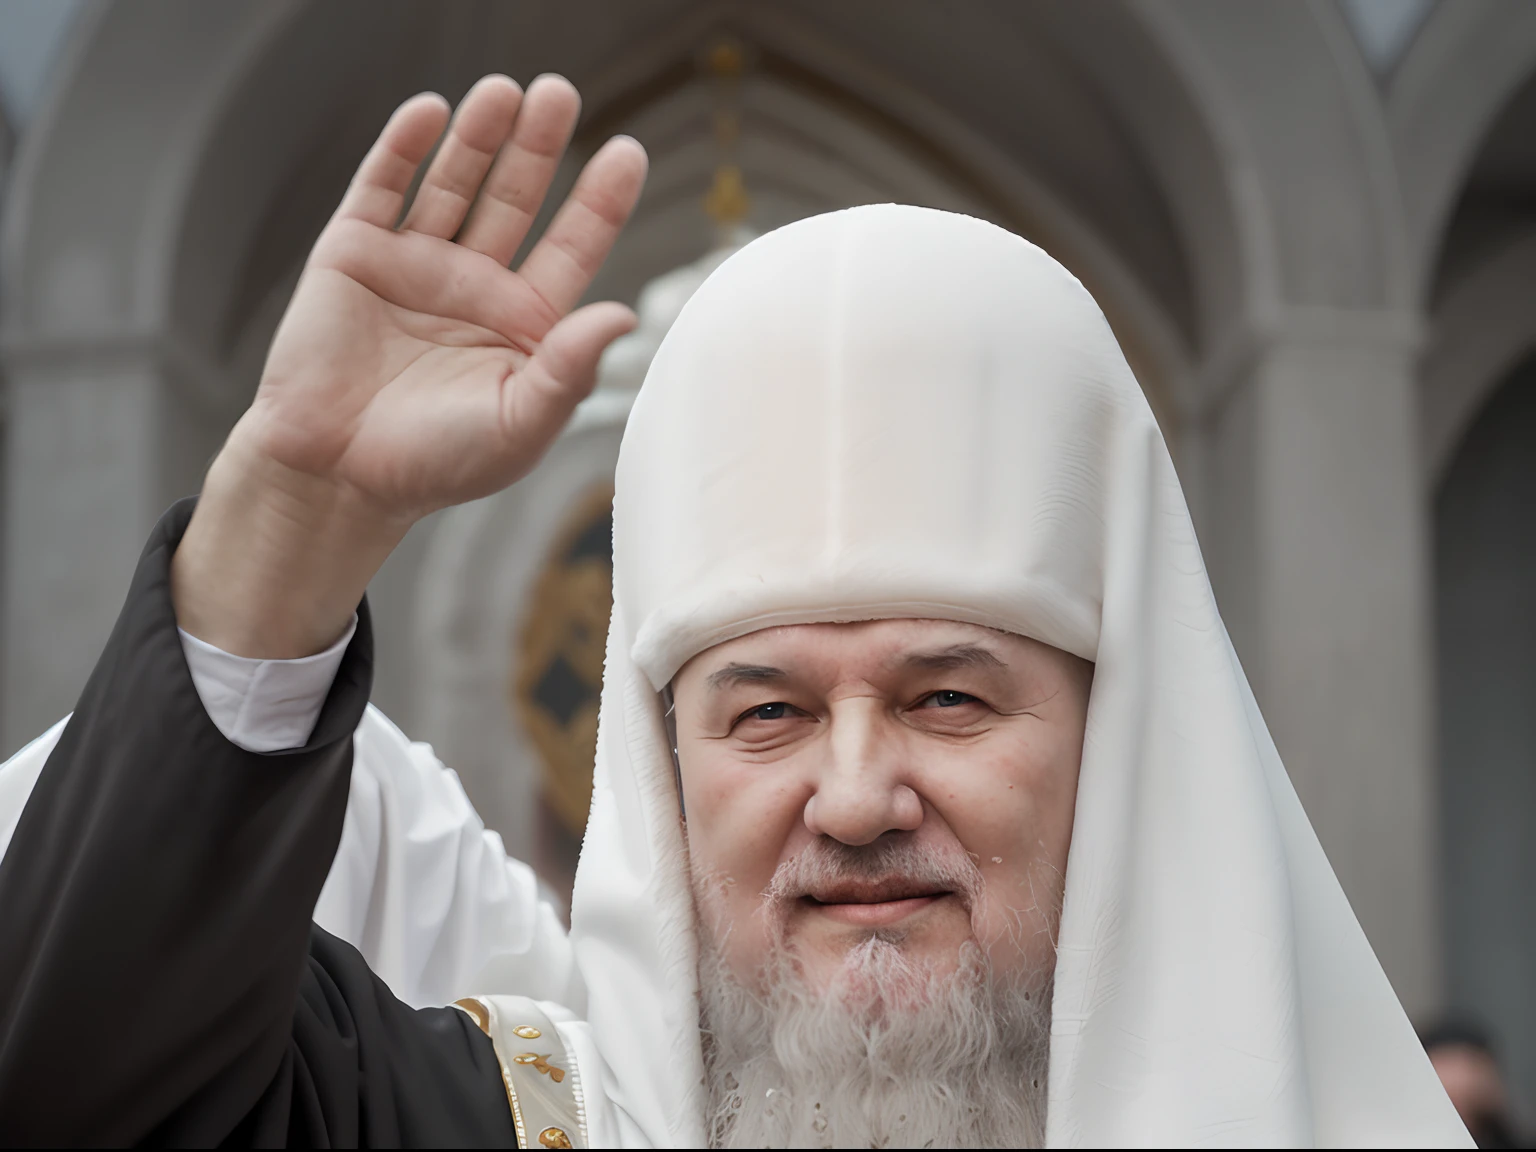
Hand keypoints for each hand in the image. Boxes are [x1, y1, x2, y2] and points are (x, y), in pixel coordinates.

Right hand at [173, 75, 646, 657]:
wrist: (335, 479)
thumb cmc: (434, 466)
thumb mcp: (519, 424)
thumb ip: (570, 370)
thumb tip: (623, 316)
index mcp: (523, 325)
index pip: (572, 248)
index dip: (600, 201)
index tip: (629, 152)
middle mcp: (475, 286)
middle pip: (516, 199)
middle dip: (539, 147)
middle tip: (560, 94)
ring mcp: (414, 264)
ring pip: (455, 184)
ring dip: (479, 136)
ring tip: (504, 90)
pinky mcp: (354, 255)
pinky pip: (383, 188)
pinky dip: (403, 148)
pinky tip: (431, 112)